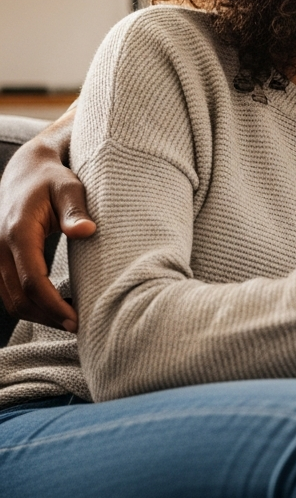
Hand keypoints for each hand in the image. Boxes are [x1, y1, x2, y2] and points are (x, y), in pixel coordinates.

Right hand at [0, 110, 89, 330]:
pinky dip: (27, 304)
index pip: (32, 280)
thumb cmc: (53, 180)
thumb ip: (76, 210)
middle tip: (78, 325)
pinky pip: (6, 291)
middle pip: (17, 297)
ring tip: (69, 320)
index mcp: (18, 232)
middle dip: (46, 316)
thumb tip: (86, 231)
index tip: (75, 319)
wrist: (26, 172)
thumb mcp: (70, 188)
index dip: (52, 305)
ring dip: (37, 314)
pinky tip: (53, 307)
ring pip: (9, 299)